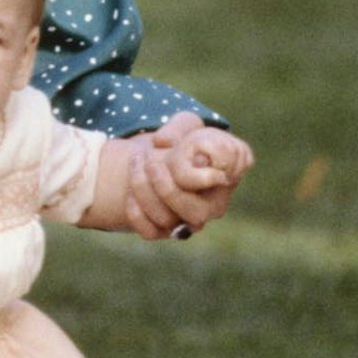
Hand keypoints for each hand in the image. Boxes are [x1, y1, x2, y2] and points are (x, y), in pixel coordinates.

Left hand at [124, 112, 253, 240]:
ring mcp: (190, 221)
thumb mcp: (187, 124)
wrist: (164, 160)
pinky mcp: (166, 230)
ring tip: (136, 162)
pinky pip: (150, 232)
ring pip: (169, 221)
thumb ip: (180, 126)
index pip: (217, 183)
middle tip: (149, 160)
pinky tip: (130, 193)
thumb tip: (162, 142)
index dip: (198, 175)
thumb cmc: (184, 142)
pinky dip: (136, 213)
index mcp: (226, 179)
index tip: (176, 150)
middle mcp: (214, 207)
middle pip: (195, 213)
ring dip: (145, 191)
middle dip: (166, 186)